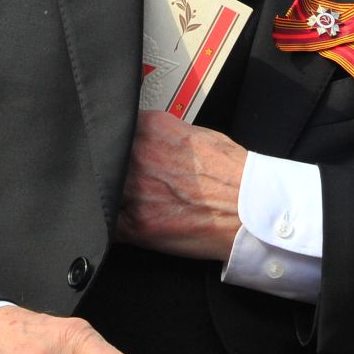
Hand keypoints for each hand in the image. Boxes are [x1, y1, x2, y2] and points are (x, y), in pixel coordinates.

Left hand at [115, 112, 247, 260]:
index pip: (115, 129)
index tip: (115, 150)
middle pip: (104, 158)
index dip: (114, 142)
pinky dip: (112, 225)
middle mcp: (139, 155)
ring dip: (108, 195)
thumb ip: (164, 132)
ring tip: (124, 200)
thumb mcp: (199, 134)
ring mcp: (135, 190)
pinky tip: (124, 224)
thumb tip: (146, 137)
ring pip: (102, 190)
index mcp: (153, 128)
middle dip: (110, 167)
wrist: (251, 210)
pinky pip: (108, 224)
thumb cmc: (233, 175)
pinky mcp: (137, 225)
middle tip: (126, 178)